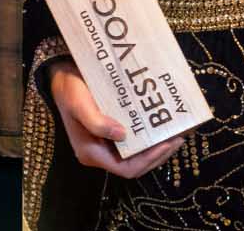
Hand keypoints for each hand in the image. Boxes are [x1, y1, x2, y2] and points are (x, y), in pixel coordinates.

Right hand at [49, 59, 185, 177]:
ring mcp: (107, 144)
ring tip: (177, 131)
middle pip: (136, 165)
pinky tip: (163, 124)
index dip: (149, 160)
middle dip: (159, 154)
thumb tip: (122, 135)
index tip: (168, 143)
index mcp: (91, 153)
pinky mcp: (113, 133)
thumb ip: (96, 122)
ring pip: (138, 155)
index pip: (126, 169)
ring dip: (158, 146)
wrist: (63, 75)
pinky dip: (151, 136)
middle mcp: (101, 152)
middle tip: (179, 136)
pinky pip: (136, 142)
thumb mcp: (79, 103)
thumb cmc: (70, 89)